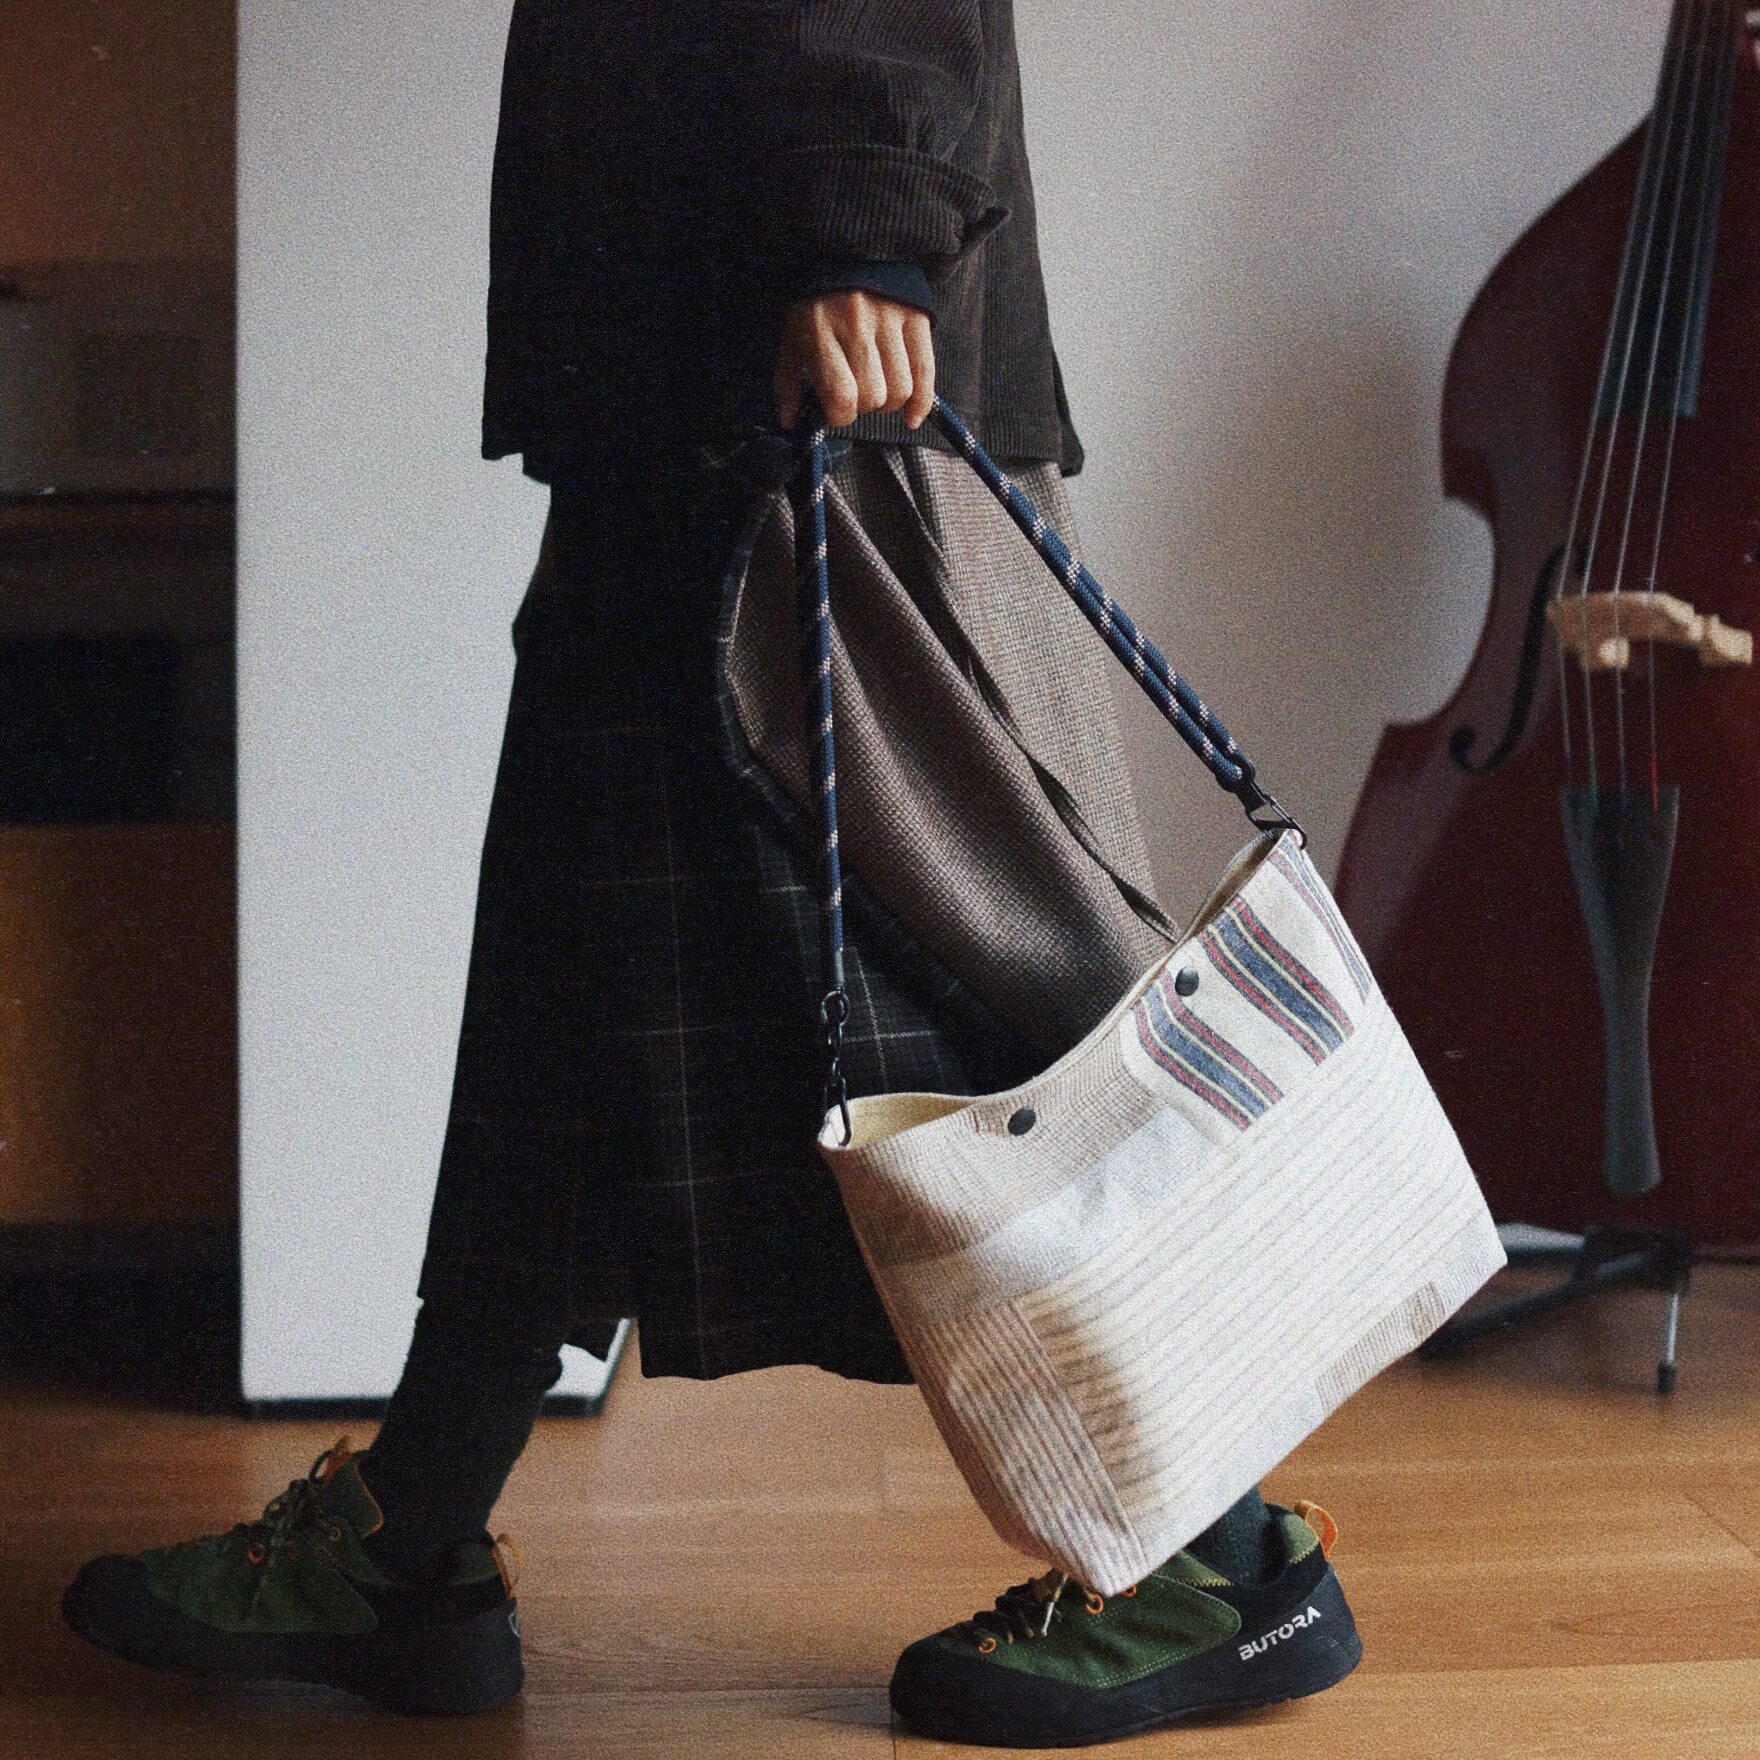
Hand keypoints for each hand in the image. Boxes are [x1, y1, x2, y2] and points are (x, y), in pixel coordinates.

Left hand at [774, 290, 935, 430]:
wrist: (848, 251)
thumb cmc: (815, 305)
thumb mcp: (791, 338)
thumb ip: (788, 383)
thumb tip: (790, 422)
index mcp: (821, 332)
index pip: (842, 396)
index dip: (840, 415)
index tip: (837, 409)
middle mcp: (857, 325)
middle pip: (872, 397)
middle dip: (864, 406)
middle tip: (857, 392)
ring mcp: (889, 320)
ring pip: (899, 390)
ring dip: (889, 402)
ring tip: (879, 390)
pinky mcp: (915, 317)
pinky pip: (925, 372)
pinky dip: (921, 402)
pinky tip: (911, 416)